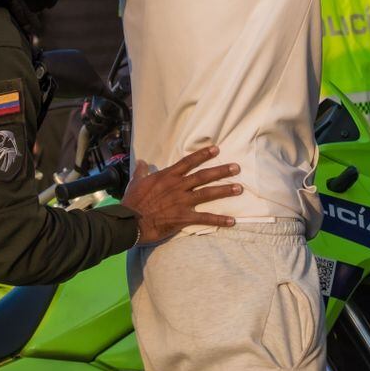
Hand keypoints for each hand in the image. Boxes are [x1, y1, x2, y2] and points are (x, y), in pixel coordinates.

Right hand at [120, 145, 240, 243]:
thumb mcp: (136, 182)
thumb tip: (142, 162)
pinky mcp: (183, 217)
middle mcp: (178, 186)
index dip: (203, 155)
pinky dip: (219, 219)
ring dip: (224, 190)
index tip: (216, 149)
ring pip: (207, 193)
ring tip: (239, 188)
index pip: (188, 162)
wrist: (130, 221)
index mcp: (167, 176)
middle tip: (236, 168)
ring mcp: (182, 201)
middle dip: (221, 171)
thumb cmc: (132, 202)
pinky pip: (204, 218)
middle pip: (203, 176)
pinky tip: (232, 221)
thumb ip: (142, 171)